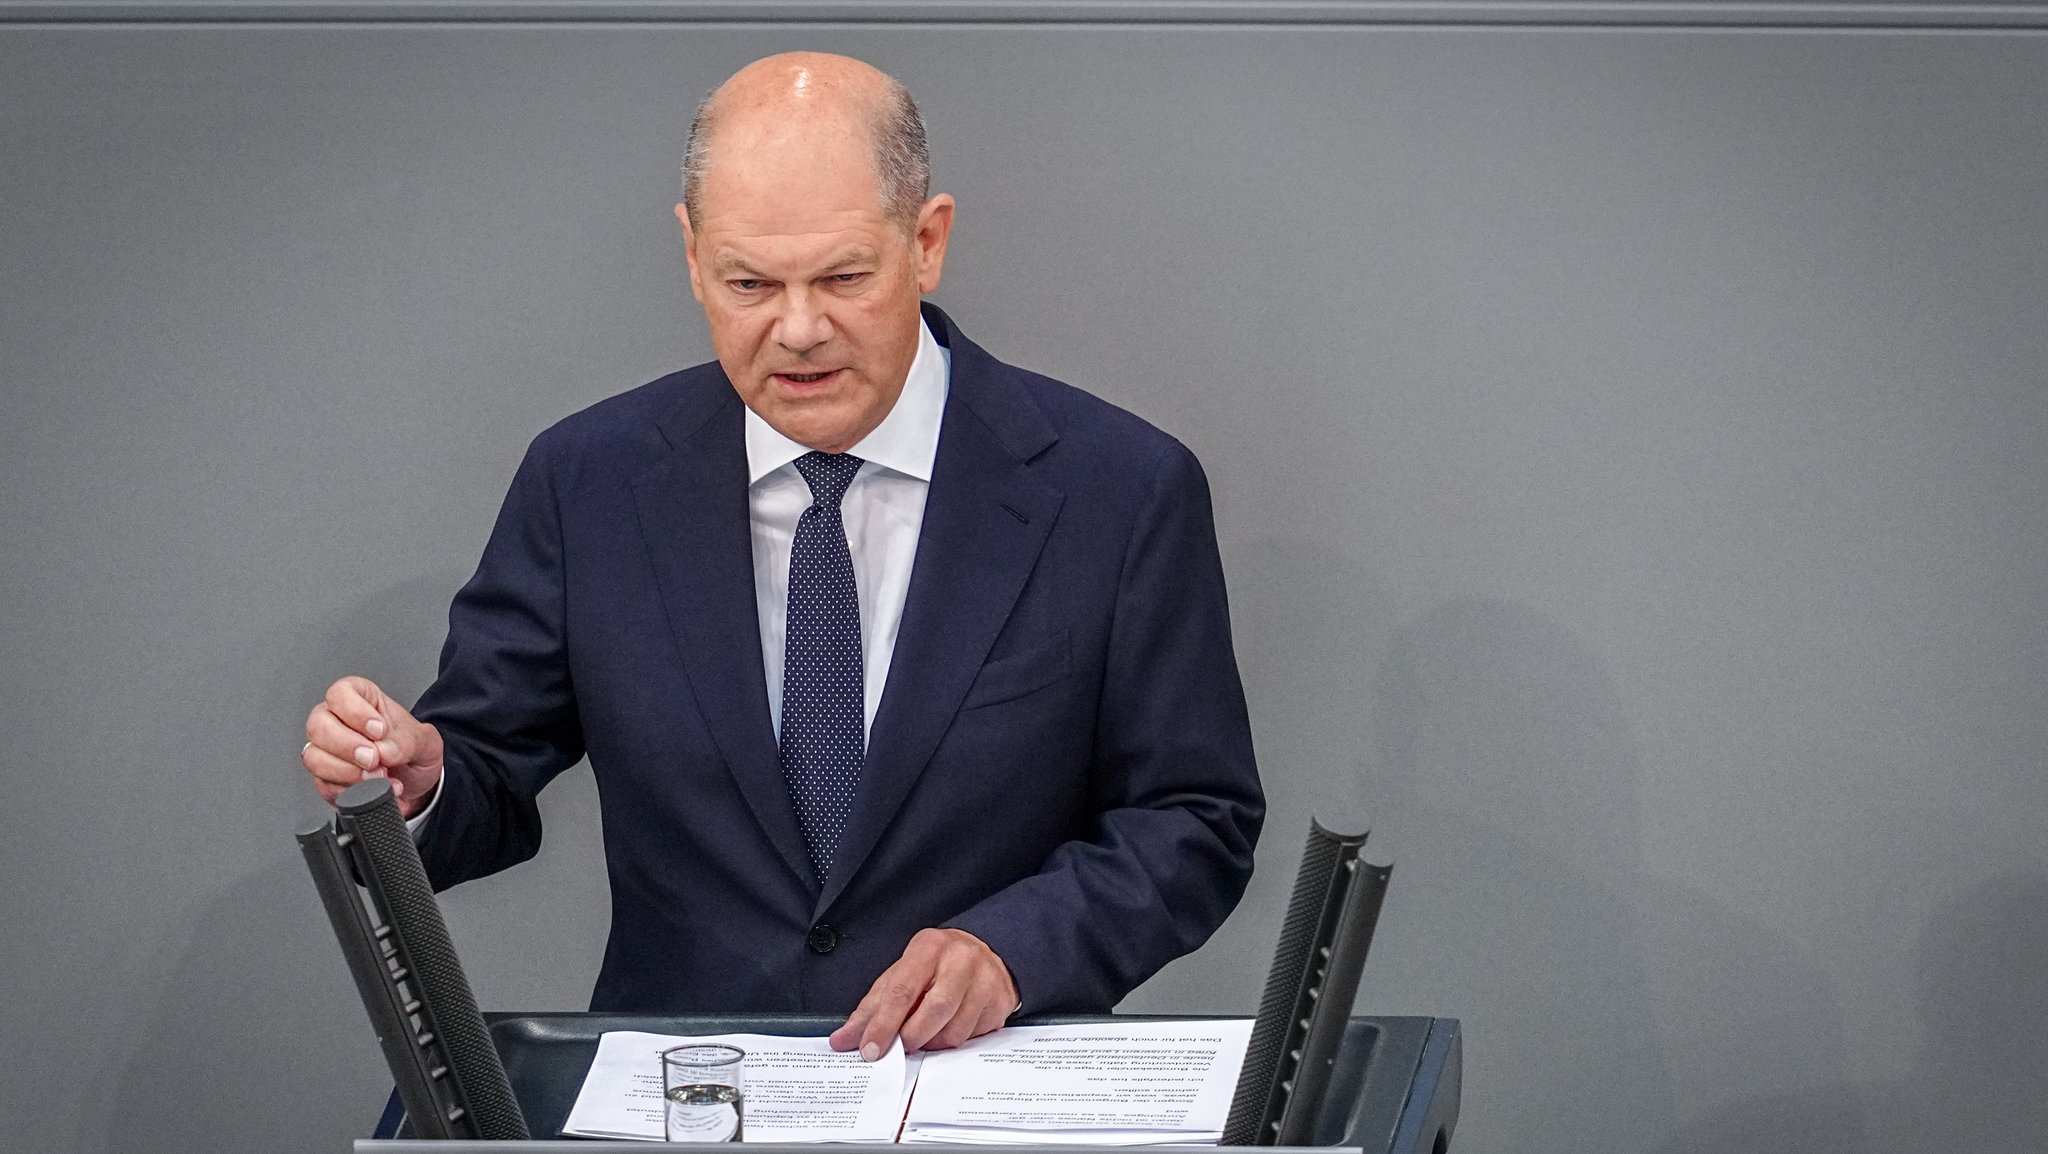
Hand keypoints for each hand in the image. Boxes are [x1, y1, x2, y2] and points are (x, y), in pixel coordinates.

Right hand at [302, 675, 444, 818]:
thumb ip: (407, 742)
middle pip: (318, 725)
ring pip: (314, 757)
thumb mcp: (424, 741)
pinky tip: (374, 790)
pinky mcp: (326, 779)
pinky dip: (352, 791)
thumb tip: (384, 751)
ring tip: (379, 776)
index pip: (340, 693)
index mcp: (360, 699)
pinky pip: (324, 785)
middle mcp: (336, 721)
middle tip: (374, 758)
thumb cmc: (412, 750)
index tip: (379, 730)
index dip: (356, 712)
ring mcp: (326, 751)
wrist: (415, 781)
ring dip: (347, 771)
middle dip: (347, 745)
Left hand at [830, 928, 1018, 1059]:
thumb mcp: (900, 976)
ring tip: (927, 1033)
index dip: (883, 1025)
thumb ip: (871, 1009)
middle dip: (912, 1037)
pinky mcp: (1000, 1002)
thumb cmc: (936, 966)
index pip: (902, 990)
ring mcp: (985, 980)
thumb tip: (843, 1039)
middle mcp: (961, 959)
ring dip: (934, 1043)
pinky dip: (955, 1041)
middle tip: (902, 1046)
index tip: (870, 1050)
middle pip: (933, 1011)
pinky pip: (973, 1037)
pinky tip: (951, 1026)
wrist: (985, 953)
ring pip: (955, 1030)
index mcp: (928, 948)